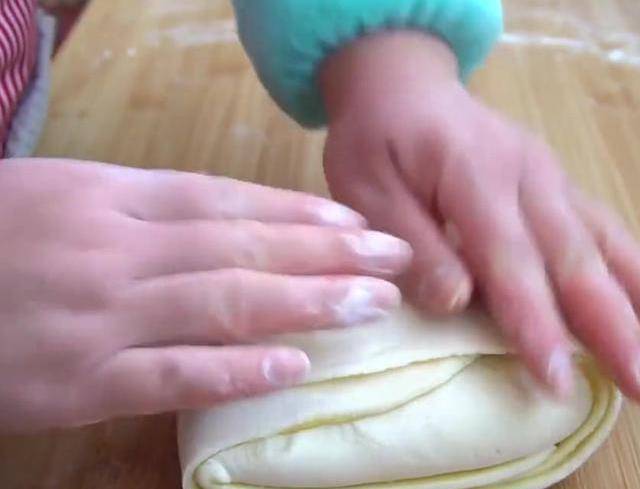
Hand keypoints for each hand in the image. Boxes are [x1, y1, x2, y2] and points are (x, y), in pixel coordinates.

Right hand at [0, 159, 410, 431]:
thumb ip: (147, 208)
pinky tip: (293, 366)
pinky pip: (170, 374)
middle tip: (392, 260)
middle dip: (323, 256)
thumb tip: (234, 219)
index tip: (354, 225)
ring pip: (219, 304)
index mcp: (108, 197)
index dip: (295, 215)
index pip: (223, 202)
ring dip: (303, 305)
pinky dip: (234, 370)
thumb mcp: (68, 195)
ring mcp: (99, 316)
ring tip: (370, 306)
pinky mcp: (79, 380)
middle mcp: (114, 250)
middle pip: (239, 248)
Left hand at [321, 31, 639, 399]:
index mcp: (474, 177)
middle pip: (574, 258)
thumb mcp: (368, 189)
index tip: (558, 381)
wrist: (402, 87)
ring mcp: (549, 177)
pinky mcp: (555, 184)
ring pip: (601, 243)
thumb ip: (414, 244)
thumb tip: (458, 302)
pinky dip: (629, 267)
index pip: (510, 261)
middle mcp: (528, 177)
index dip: (536, 324)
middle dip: (611, 327)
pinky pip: (601, 227)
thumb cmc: (376, 141)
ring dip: (634, 302)